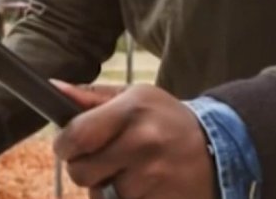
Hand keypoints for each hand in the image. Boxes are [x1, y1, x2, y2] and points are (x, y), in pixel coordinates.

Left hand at [52, 81, 216, 198]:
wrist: (220, 149)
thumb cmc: (167, 120)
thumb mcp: (137, 98)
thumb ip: (93, 98)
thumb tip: (55, 88)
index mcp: (133, 110)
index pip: (77, 136)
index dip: (65, 146)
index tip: (70, 147)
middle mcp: (143, 142)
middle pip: (81, 172)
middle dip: (85, 169)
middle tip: (104, 161)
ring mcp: (153, 177)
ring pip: (101, 195)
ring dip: (108, 188)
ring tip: (131, 173)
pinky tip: (144, 188)